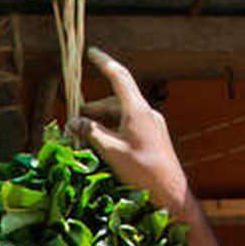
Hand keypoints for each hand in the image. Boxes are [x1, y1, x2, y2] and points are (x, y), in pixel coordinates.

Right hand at [70, 48, 189, 212]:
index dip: (104, 63)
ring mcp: (151, 124)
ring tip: (84, 136)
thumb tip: (73, 121)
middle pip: (116, 100)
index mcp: (137, 110)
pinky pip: (129, 125)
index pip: (119, 77)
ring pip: (121, 114)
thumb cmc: (143, 171)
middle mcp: (146, 113)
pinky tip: (102, 145)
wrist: (171, 193)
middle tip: (74, 121)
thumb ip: (91, 133)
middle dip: (94, 108)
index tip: (91, 52)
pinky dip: (113, 129)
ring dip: (102, 121)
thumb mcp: (112, 152)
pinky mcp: (152, 137)